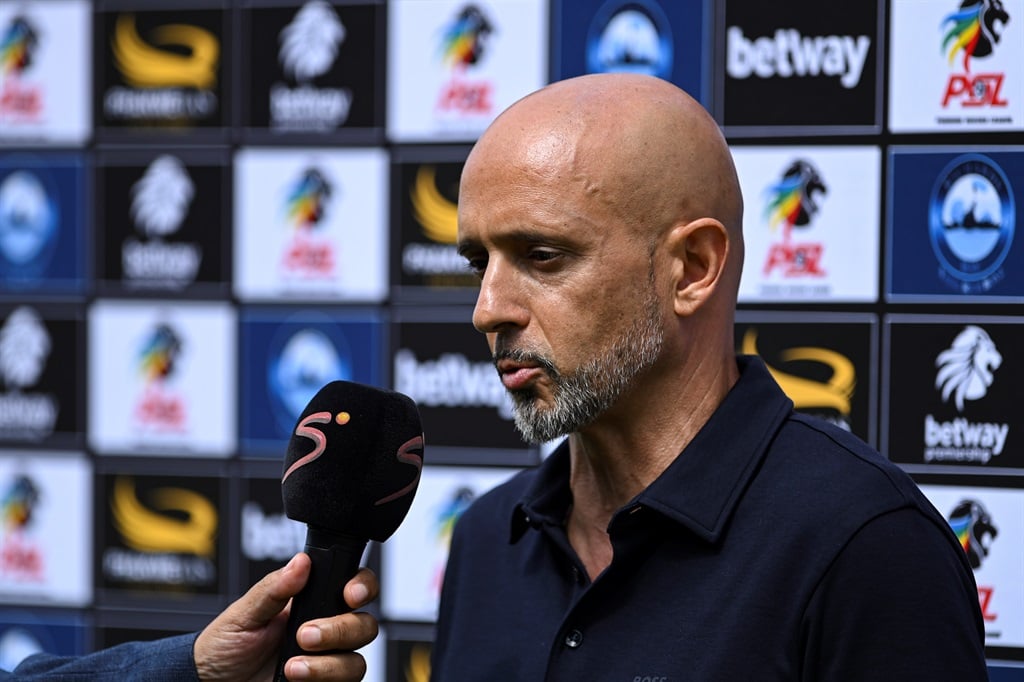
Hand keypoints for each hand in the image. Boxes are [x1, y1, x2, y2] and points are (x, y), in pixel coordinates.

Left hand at [194, 553, 379, 680]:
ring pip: (356, 660)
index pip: (354, 586)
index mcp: (311, 602)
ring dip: (327, 663)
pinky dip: (322, 680)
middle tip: (305, 635)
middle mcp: (326, 630)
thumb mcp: (243, 613)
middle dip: (339, 629)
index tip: (351, 594)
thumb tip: (300, 561)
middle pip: (364, 624)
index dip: (362, 586)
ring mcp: (327, 661)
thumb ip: (273, 588)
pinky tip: (297, 679)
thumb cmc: (223, 647)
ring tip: (293, 665)